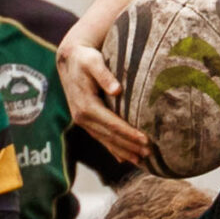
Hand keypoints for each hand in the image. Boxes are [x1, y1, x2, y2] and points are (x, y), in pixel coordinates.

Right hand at [57, 39, 150, 167]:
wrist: (70, 60)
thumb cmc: (85, 58)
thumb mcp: (93, 61)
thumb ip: (104, 75)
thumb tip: (117, 90)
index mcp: (86, 106)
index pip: (112, 124)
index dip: (129, 133)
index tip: (146, 140)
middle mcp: (82, 117)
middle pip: (110, 136)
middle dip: (130, 146)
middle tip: (149, 154)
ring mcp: (83, 121)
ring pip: (106, 140)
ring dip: (124, 151)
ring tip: (141, 160)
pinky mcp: (85, 121)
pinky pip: (101, 138)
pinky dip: (113, 149)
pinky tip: (124, 158)